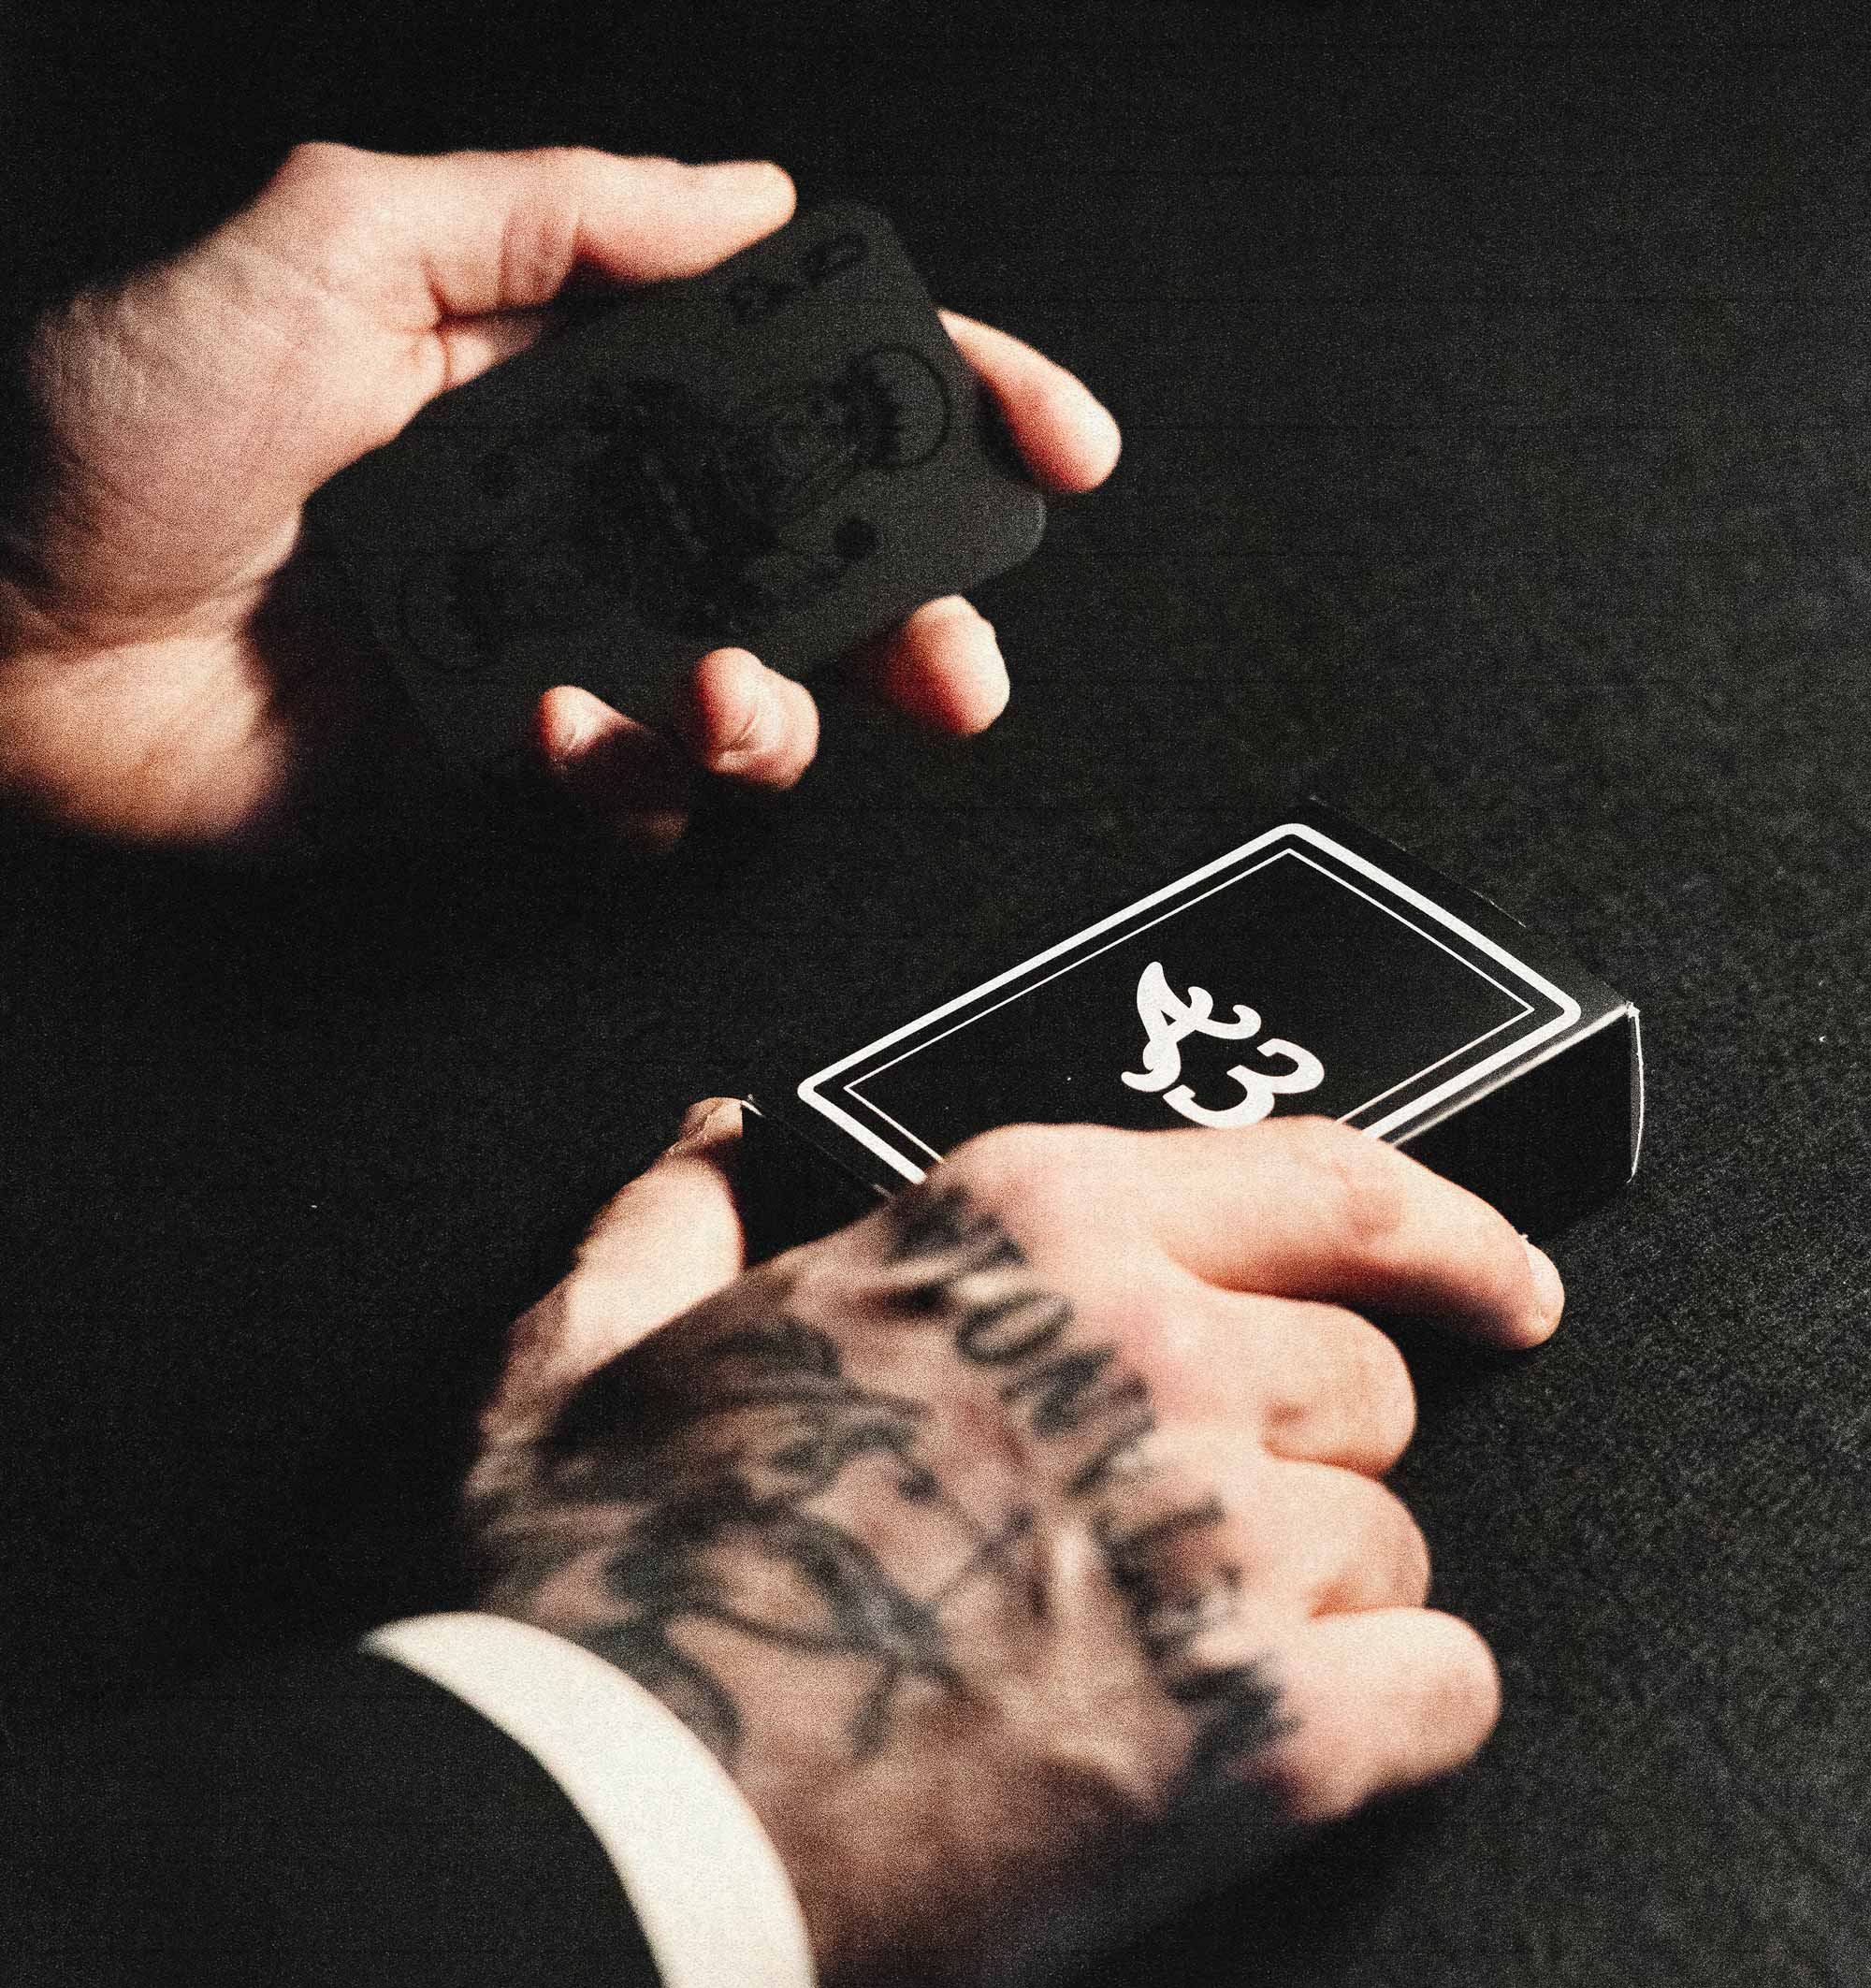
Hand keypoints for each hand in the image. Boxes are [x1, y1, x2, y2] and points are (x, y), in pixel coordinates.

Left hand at [0, 145, 1119, 846]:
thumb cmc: (121, 423)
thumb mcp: (338, 238)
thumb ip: (558, 215)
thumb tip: (749, 201)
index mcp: (559, 360)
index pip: (795, 368)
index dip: (940, 399)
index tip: (1047, 445)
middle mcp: (576, 504)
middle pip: (816, 554)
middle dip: (919, 609)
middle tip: (961, 663)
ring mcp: (552, 643)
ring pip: (758, 693)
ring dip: (783, 714)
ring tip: (730, 700)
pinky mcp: (507, 766)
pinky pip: (644, 798)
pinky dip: (638, 785)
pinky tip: (568, 745)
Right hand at [464, 1108, 1563, 1987]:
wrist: (613, 1838)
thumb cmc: (604, 1606)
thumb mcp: (583, 1366)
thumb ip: (670, 1231)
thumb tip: (711, 1150)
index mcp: (1017, 1228)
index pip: (1322, 1181)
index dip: (1442, 1232)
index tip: (1498, 1281)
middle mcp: (1148, 1351)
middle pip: (1362, 1388)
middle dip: (1292, 1466)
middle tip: (1176, 1553)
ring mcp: (1217, 1538)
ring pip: (1390, 1546)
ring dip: (1307, 1611)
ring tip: (1151, 1675)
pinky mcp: (1263, 1730)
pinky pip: (1444, 1691)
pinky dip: (1381, 1724)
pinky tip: (1266, 1749)